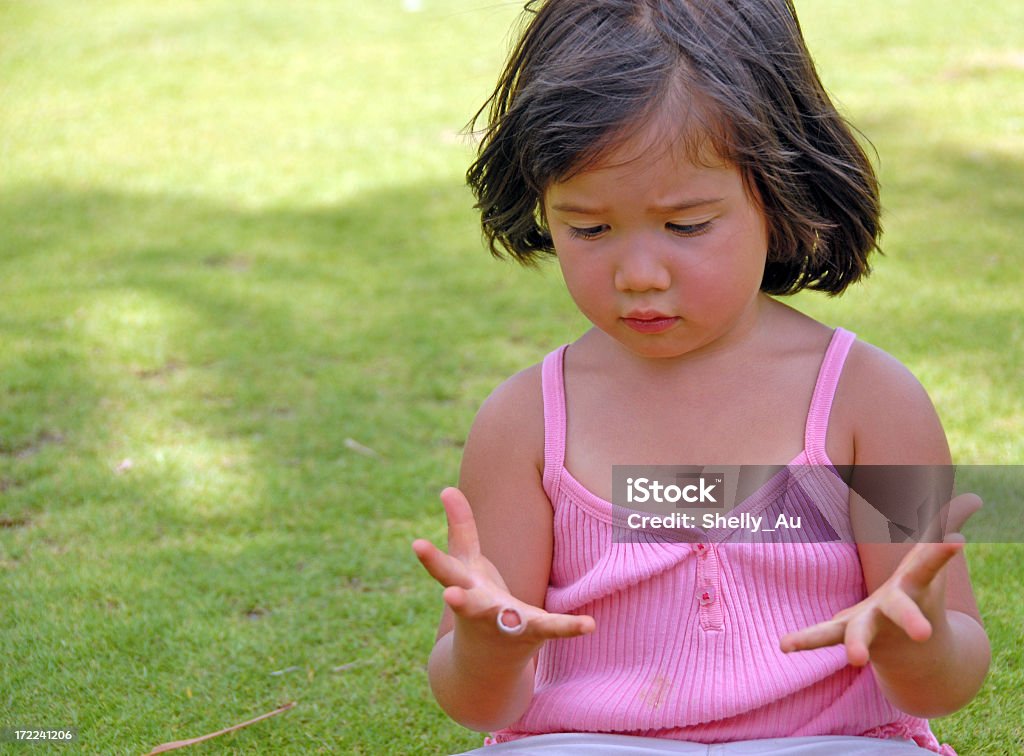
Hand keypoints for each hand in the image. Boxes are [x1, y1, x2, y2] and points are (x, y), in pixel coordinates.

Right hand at [412, 487, 594, 644]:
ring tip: (522, 618)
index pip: (444, 572)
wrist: (485, 662)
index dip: (430, 558)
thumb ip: (460, 528)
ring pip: (509, 620)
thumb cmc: (475, 600)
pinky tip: (589, 624)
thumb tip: (447, 488)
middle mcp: (479, 611)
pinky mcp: (532, 633)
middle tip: (449, 597)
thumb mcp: (466, 566)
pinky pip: (552, 629)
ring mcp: (505, 625)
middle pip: (467, 604)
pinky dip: (570, 626)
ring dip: (515, 619)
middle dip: (458, 601)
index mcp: (462, 590)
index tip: (416, 545)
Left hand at [779, 493, 980, 666]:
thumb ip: (947, 525)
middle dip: (912, 620)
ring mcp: (871, 625)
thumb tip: (976, 498)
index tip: (955, 542)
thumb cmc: (920, 594)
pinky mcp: (847, 631)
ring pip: (860, 633)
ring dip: (855, 644)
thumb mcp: (932, 561)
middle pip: (902, 612)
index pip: (930, 565)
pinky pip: (824, 635)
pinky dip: (805, 640)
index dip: (941, 550)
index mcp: (915, 587)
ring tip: (857, 659)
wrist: (916, 652)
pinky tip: (783, 645)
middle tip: (923, 632)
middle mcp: (894, 610)